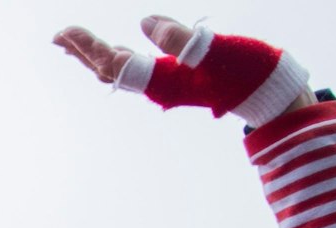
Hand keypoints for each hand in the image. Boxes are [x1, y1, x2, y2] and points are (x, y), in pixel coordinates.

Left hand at [54, 17, 312, 128]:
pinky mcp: (183, 78)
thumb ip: (182, 38)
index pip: (114, 62)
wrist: (278, 96)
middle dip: (83, 52)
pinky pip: (140, 68)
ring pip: (123, 70)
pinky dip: (122, 55)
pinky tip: (119, 50)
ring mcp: (171, 83)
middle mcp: (161, 86)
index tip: (64, 32)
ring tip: (73, 43)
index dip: (87, 46)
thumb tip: (144, 24)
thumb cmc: (251, 72)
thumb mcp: (218, 49)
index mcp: (163, 81)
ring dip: (97, 55)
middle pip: (110, 69)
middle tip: (57, 36)